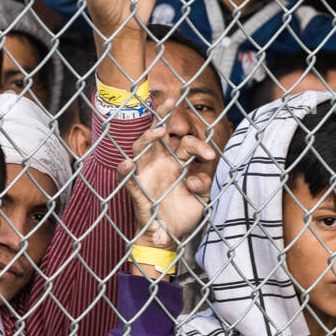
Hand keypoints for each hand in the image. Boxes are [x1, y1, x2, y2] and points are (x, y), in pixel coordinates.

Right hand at [120, 122, 215, 248]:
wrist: (169, 237)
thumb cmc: (183, 214)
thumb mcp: (201, 199)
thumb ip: (204, 186)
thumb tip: (195, 181)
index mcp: (176, 162)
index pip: (186, 143)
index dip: (199, 146)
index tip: (211, 157)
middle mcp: (160, 163)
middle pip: (159, 132)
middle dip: (164, 114)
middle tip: (173, 97)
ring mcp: (146, 174)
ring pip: (141, 148)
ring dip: (149, 137)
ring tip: (160, 131)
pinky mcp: (136, 190)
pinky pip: (127, 179)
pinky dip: (124, 171)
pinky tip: (127, 164)